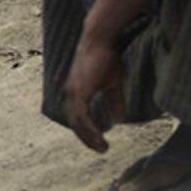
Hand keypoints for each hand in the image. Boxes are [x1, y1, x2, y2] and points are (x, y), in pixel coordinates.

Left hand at [59, 32, 124, 152]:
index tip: (98, 142)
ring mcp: (73, 92)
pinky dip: (89, 129)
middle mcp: (71, 93)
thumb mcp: (112, 83)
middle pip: (74, 123)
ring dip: (89, 137)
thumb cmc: (106, 58)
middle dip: (86, 138)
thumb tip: (119, 119)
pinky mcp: (79, 91)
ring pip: (76, 122)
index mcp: (77, 91)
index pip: (76, 117)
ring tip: (102, 147)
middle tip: (100, 150)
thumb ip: (114, 101)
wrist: (100, 41)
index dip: (85, 131)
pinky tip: (99, 137)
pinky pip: (81, 116)